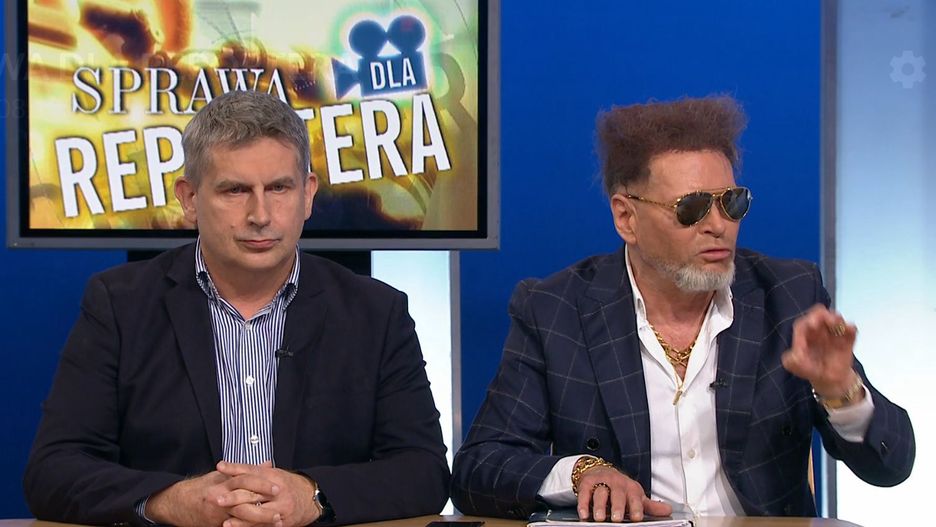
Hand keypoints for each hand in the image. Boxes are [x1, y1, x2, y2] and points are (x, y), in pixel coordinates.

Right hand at [145, 470, 281, 526]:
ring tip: (275, 521)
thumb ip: (247, 469)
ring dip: (259, 521)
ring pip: (242, 518)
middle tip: (280, 510)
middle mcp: (220, 499)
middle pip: (246, 502)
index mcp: (223, 483)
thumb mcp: (222, 474)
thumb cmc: (203, 487)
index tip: (278, 487)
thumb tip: (268, 463)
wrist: (178, 503)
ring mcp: (217, 514)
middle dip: (264, 507)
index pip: (246, 480)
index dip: (262, 483)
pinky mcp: (216, 525)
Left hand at [217, 461, 320, 526]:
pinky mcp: (282, 522)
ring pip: (257, 513)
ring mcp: (281, 507)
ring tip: (224, 521)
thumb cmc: (287, 485)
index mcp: (274, 476)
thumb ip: (253, 471)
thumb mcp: (273, 474)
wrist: (310, 498)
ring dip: (239, 519)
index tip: (220, 467)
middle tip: (216, 499)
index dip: (235, 468)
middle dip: (233, 497)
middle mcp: (278, 491)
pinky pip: (263, 526)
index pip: (252, 471)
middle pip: (253, 493)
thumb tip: (228, 466)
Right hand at [576, 465, 671, 521]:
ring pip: (600, 493)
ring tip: (599, 517)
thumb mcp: (635, 494)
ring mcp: (601, 482)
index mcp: (630, 488)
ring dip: (599, 506)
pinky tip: (584, 513)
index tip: (637, 517)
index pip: (634, 498)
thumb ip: (650, 505)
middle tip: (617, 518)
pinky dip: (583, 504)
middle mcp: (616, 484)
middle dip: (617, 506)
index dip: (636, 508)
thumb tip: (668, 511)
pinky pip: (584, 493)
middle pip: (617, 494)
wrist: (599, 470)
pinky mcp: (587, 483)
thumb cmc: (619, 487)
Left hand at [781, 304, 859, 398]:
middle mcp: (818, 330)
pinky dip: (850, 328)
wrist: (829, 380)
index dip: (808, 321)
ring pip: (836, 318)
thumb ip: (791, 360)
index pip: (804, 323)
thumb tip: (795, 355)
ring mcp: (833, 333)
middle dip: (823, 315)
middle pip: (820, 314)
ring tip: (837, 324)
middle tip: (829, 321)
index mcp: (804, 334)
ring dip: (837, 318)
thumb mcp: (795, 366)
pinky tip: (849, 330)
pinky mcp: (847, 339)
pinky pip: (851, 329)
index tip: (813, 325)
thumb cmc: (810, 369)